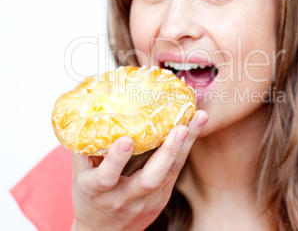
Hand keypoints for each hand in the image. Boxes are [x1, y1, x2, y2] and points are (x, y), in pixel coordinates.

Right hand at [71, 110, 207, 230]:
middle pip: (150, 179)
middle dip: (167, 152)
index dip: (116, 159)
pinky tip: (193, 130)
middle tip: (181, 127)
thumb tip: (89, 113)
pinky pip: (175, 173)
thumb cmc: (88, 196)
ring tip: (199, 119)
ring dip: (185, 146)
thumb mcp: (79, 175)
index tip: (126, 139)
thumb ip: (84, 148)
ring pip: (170, 174)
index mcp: (97, 190)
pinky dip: (184, 151)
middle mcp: (123, 198)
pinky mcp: (160, 201)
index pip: (106, 177)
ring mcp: (145, 202)